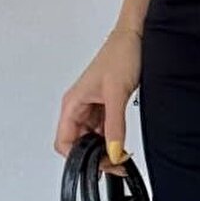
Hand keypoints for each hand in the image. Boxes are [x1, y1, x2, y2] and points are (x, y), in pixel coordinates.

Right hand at [54, 25, 142, 171]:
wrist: (135, 36)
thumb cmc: (120, 54)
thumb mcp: (117, 94)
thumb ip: (115, 127)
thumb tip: (113, 153)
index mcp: (72, 103)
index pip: (64, 142)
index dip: (78, 158)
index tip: (97, 164)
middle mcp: (78, 105)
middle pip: (78, 142)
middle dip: (94, 155)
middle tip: (114, 162)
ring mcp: (91, 105)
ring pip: (92, 136)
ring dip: (104, 146)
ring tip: (121, 153)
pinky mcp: (104, 103)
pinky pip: (103, 128)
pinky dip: (112, 137)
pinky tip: (122, 140)